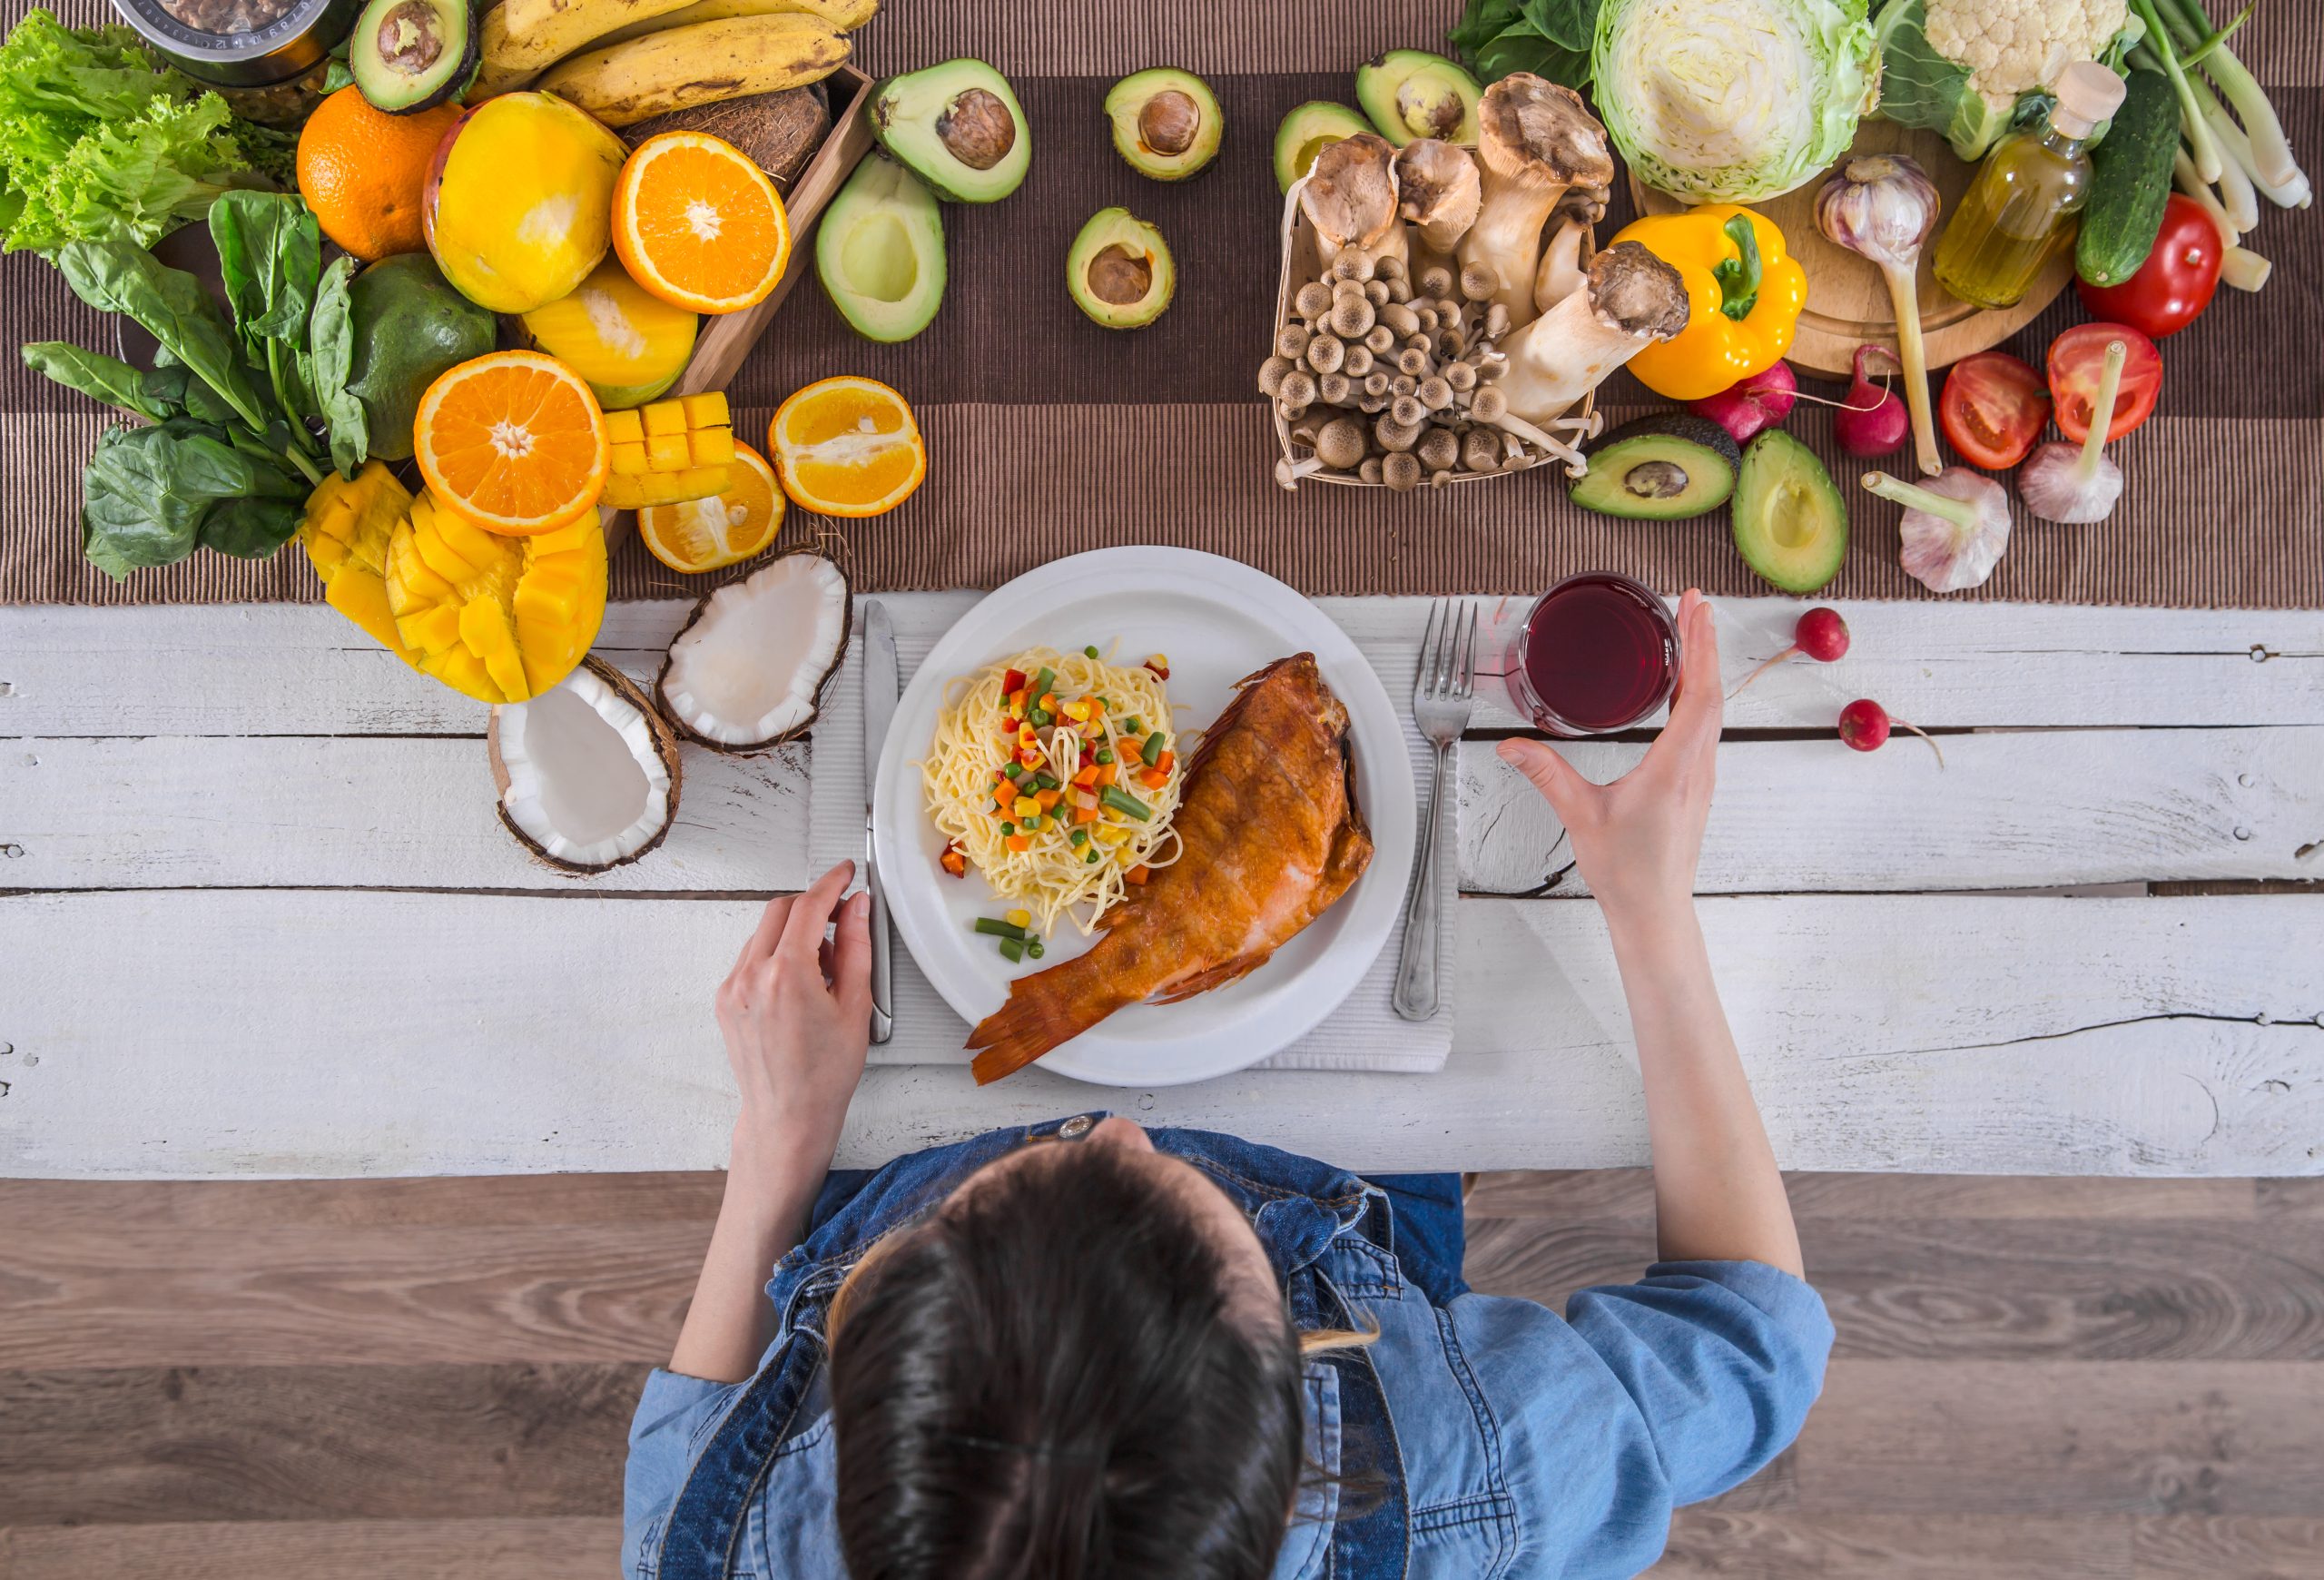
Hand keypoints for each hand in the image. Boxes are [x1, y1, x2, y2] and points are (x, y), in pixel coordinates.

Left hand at [714, 861, 872, 1161]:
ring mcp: (733, 988)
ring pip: (763, 932)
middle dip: (813, 907)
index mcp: (787, 975)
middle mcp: (751, 976)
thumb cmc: (823, 1075)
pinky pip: (750, 957)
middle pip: (781, 909)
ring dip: (794, 933)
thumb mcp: (855, 1006)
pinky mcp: (724, 1000)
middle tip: (841, 922)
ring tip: (824, 972)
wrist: (788, 1116)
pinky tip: (800, 985)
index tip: (844, 873)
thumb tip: (857, 909)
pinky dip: (775, 956)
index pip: (809, 906)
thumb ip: (856, 947)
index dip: (831, 882)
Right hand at [1497, 589, 1720, 924]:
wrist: (1654, 910)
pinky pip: (1705, 727)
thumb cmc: (1627, 871)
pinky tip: (1685, 687)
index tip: (1697, 610)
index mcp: (1675, 767)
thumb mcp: (1580, 816)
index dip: (1700, 647)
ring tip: (1692, 632)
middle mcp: (1697, 767)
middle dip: (1703, 643)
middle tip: (1693, 603)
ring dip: (1704, 667)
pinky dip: (1699, 694)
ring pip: (1712, 709)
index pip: (1698, 693)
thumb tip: (1513, 745)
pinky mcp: (1695, 785)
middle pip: (1711, 691)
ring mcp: (1701, 776)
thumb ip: (1546, 775)